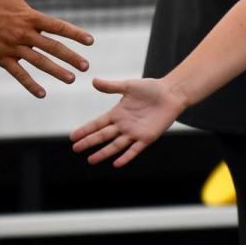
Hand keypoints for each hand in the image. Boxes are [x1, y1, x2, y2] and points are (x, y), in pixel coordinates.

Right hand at [0, 0, 93, 98]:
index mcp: (30, 17)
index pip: (58, 27)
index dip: (75, 34)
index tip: (90, 41)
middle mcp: (24, 34)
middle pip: (52, 47)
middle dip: (70, 57)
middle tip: (86, 66)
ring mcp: (13, 47)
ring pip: (39, 62)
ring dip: (56, 71)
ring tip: (71, 79)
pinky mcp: (1, 58)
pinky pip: (18, 73)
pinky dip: (30, 84)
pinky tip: (43, 94)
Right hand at [70, 77, 184, 166]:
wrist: (172, 93)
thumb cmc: (151, 88)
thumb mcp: (129, 86)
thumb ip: (111, 86)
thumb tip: (93, 81)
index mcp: (117, 113)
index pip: (97, 124)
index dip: (85, 130)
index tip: (73, 136)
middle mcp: (123, 125)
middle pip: (103, 135)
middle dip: (89, 142)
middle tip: (76, 149)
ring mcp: (134, 132)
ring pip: (116, 145)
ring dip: (104, 153)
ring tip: (91, 160)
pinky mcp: (147, 137)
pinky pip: (134, 150)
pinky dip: (126, 157)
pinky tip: (116, 163)